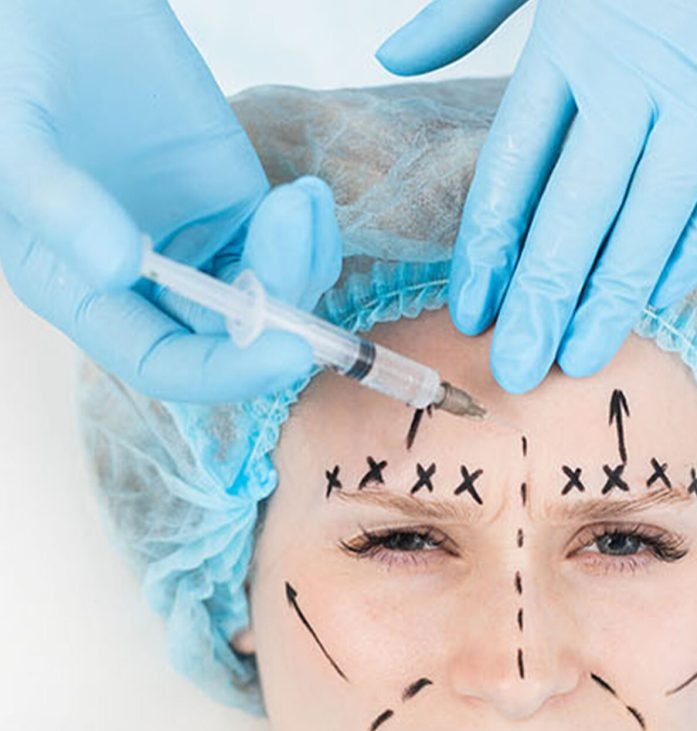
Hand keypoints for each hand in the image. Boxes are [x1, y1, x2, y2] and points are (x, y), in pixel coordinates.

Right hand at [0, 0, 340, 402]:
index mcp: (87, 297)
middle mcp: (151, 288)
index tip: (285, 353)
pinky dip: (311, 234)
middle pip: (233, 338)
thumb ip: (60, 205)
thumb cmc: (13, 78)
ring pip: (271, 298)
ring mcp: (200, 247)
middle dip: (278, 307)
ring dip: (302, 264)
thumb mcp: (17, 142)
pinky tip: (307, 196)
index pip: (165, 364)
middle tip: (291, 235)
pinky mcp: (237, 205)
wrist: (58, 8)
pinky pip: (289, 248)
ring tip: (299, 200)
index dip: (225, 372)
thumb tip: (120, 270)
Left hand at [377, 0, 696, 392]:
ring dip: (613, 297)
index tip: (471, 314)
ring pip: (650, 217)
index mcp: (567, 40)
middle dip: (543, 301)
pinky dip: (692, 250)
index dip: (488, 251)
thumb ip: (467, 10)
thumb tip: (392, 59)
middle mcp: (632, 72)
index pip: (512, 170)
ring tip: (582, 359)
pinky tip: (656, 298)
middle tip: (518, 373)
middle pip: (575, 211)